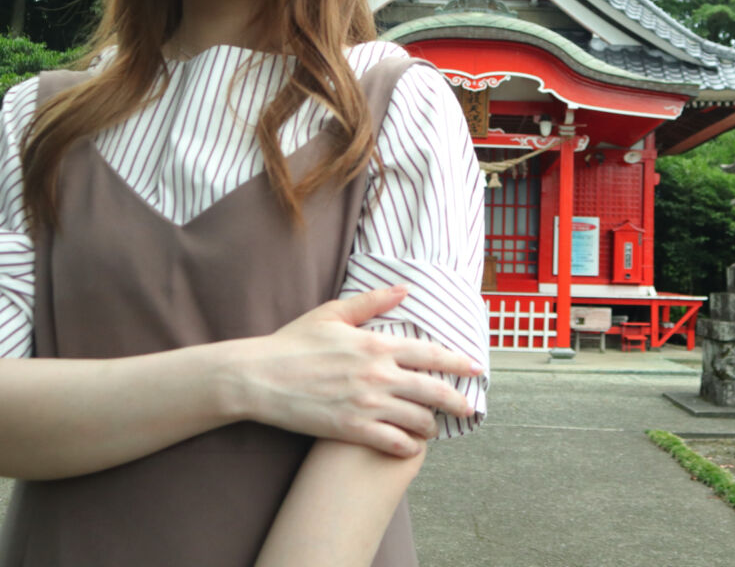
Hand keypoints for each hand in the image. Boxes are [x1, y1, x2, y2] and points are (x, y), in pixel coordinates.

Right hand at [229, 287, 481, 456]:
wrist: (259, 377)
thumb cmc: (293, 343)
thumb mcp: (333, 313)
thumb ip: (372, 302)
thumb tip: (404, 288)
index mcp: (376, 345)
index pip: (431, 354)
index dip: (458, 362)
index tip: (475, 369)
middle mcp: (378, 375)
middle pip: (433, 391)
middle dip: (457, 402)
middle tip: (469, 409)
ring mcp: (366, 404)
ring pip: (417, 420)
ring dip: (430, 426)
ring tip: (432, 428)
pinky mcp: (351, 429)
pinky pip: (393, 443)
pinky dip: (407, 446)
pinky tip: (409, 446)